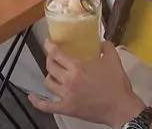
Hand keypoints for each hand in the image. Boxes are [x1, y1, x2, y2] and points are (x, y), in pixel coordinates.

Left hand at [28, 40, 145, 126]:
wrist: (121, 107)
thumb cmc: (117, 84)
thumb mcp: (114, 60)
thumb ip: (106, 48)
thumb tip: (101, 42)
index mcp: (77, 67)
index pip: (57, 54)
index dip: (49, 46)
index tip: (47, 42)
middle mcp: (68, 80)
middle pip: (50, 67)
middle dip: (49, 59)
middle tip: (53, 56)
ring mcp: (65, 96)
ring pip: (48, 83)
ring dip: (49, 75)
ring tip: (53, 73)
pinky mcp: (66, 109)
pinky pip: (47, 106)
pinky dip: (37, 102)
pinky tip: (31, 96)